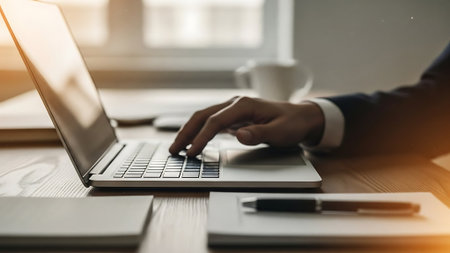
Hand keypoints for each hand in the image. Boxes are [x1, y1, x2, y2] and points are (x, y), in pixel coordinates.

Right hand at [169, 96, 324, 155]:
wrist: (300, 117)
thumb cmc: (291, 124)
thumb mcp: (280, 132)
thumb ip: (259, 134)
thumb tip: (239, 136)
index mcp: (243, 105)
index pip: (215, 121)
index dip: (201, 137)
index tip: (191, 153)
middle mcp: (234, 104)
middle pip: (202, 116)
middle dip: (186, 132)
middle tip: (173, 150)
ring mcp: (232, 109)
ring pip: (203, 118)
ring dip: (189, 131)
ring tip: (177, 147)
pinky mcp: (232, 117)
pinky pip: (210, 123)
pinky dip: (198, 132)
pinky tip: (192, 142)